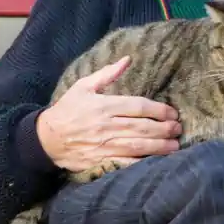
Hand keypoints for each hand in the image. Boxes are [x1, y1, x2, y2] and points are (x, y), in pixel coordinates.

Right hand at [36, 56, 180, 171]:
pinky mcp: (100, 161)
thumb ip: (107, 74)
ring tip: (174, 146)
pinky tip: (155, 162)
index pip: (138, 107)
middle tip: (178, 128)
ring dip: (159, 147)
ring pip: (137, 146)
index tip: (173, 112)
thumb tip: (128, 59)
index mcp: (104, 105)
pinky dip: (141, 163)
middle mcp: (106, 126)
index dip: (159, 110)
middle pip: (142, 127)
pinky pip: (124, 164)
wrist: (45, 139)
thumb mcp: (83, 86)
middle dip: (164, 129)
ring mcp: (103, 146)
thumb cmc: (67, 109)